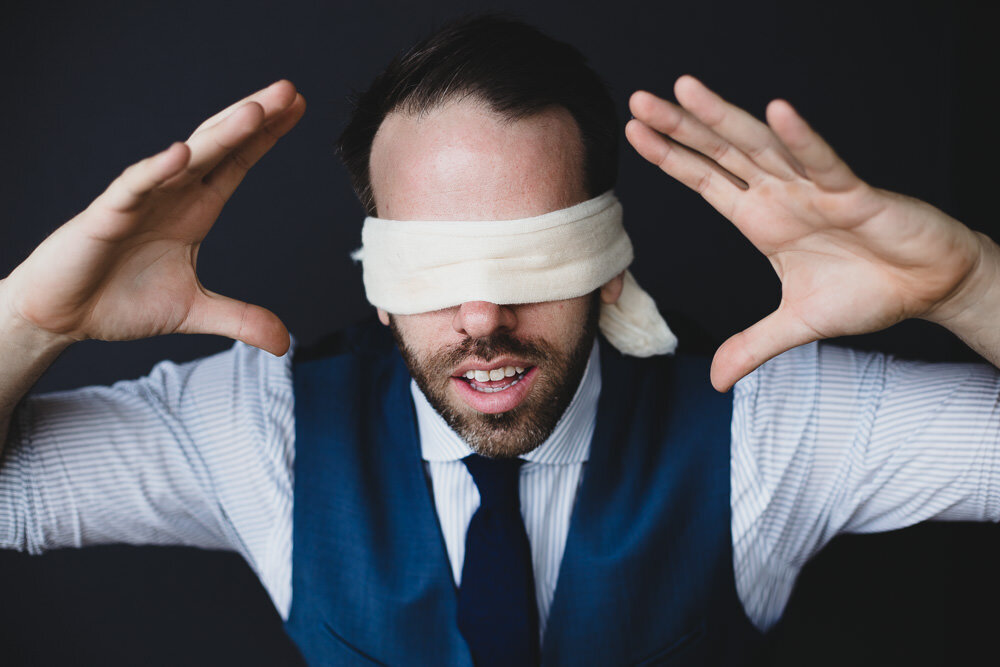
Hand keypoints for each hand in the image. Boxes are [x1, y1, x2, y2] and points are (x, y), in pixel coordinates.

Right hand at [0, 80, 305, 355]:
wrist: (64, 316)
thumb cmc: (122, 300)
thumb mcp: (193, 312)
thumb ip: (240, 320)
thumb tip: (285, 342)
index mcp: (195, 209)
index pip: (238, 163)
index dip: (266, 137)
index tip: (298, 109)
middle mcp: (171, 195)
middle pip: (220, 148)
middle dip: (254, 119)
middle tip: (289, 90)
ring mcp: (140, 201)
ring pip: (184, 159)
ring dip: (219, 134)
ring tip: (254, 111)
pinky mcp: (106, 216)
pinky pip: (133, 187)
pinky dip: (156, 170)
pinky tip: (181, 154)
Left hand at [626, 76, 984, 390]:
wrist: (927, 288)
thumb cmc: (866, 291)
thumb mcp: (796, 326)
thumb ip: (752, 346)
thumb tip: (716, 380)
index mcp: (760, 219)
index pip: (704, 180)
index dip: (670, 156)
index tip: (634, 131)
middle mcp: (779, 195)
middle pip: (720, 153)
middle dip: (679, 127)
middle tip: (639, 100)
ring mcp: (812, 191)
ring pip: (761, 147)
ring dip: (723, 119)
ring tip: (685, 91)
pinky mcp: (854, 196)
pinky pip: (824, 164)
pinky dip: (802, 141)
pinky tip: (777, 112)